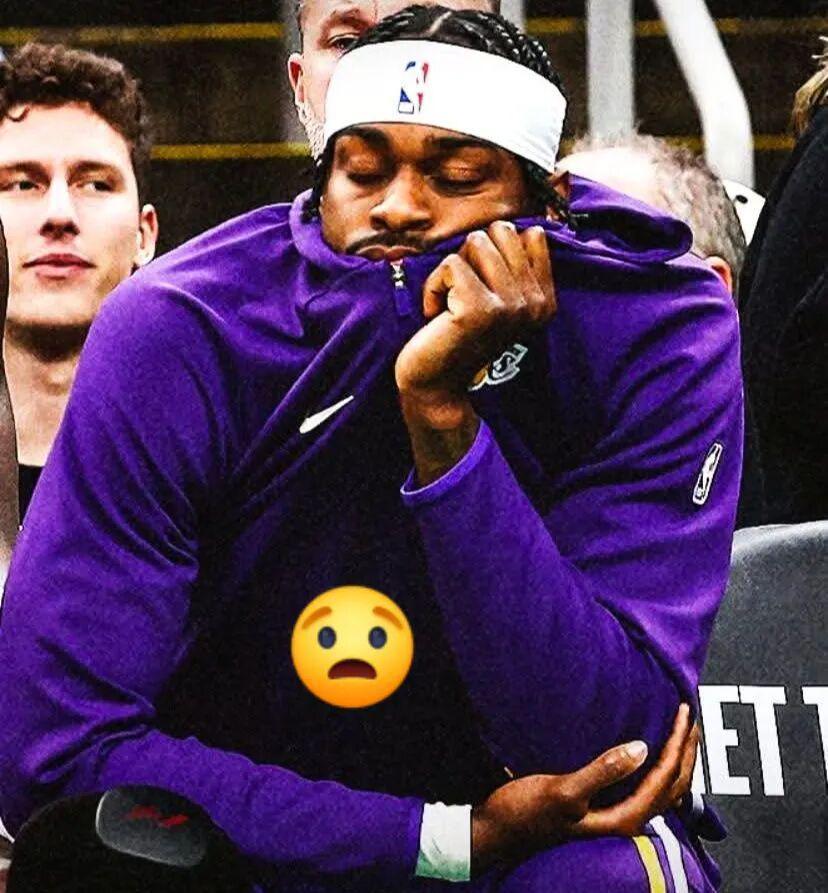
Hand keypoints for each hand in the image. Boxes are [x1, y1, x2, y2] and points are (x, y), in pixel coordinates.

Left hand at [395, 221, 555, 429]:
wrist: (436, 386)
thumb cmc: (458, 336)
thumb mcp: (497, 299)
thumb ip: (512, 264)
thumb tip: (517, 223)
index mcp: (545, 300)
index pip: (530, 234)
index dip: (494, 252)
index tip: (484, 289)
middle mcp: (535, 303)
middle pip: (502, 231)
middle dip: (473, 256)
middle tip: (464, 295)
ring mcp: (510, 306)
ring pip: (476, 242)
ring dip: (452, 272)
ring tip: (452, 306)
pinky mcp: (479, 309)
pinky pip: (449, 264)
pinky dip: (433, 287)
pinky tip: (438, 317)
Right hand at [471, 704, 696, 874]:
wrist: (496, 833)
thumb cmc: (525, 814)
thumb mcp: (563, 792)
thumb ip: (603, 772)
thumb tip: (641, 748)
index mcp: (622, 818)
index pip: (665, 777)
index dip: (677, 743)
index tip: (682, 711)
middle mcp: (624, 820)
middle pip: (672, 785)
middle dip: (686, 750)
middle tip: (691, 716)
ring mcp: (614, 816)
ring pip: (661, 788)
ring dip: (675, 759)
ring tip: (680, 732)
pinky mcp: (601, 808)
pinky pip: (643, 786)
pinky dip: (656, 767)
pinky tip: (649, 753)